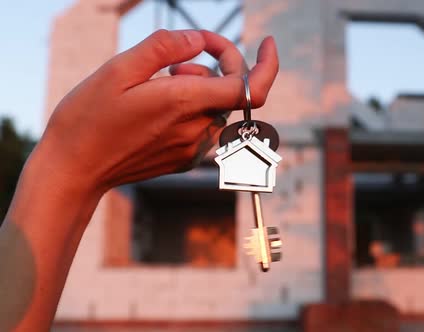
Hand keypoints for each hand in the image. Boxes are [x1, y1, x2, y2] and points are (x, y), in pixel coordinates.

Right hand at [35, 29, 277, 194]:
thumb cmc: (88, 117)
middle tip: (174, 62)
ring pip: (219, 109)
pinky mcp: (185, 161)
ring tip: (159, 86)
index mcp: (183, 104)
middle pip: (233, 92)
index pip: (248, 86)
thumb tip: (199, 40)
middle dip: (217, 66)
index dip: (265, 63)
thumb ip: (164, 49)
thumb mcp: (118, 69)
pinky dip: (195, 109)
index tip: (266, 42)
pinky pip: (206, 127)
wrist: (73, 169)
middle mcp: (196, 130)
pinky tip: (160, 109)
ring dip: (202, 88)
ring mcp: (193, 150)